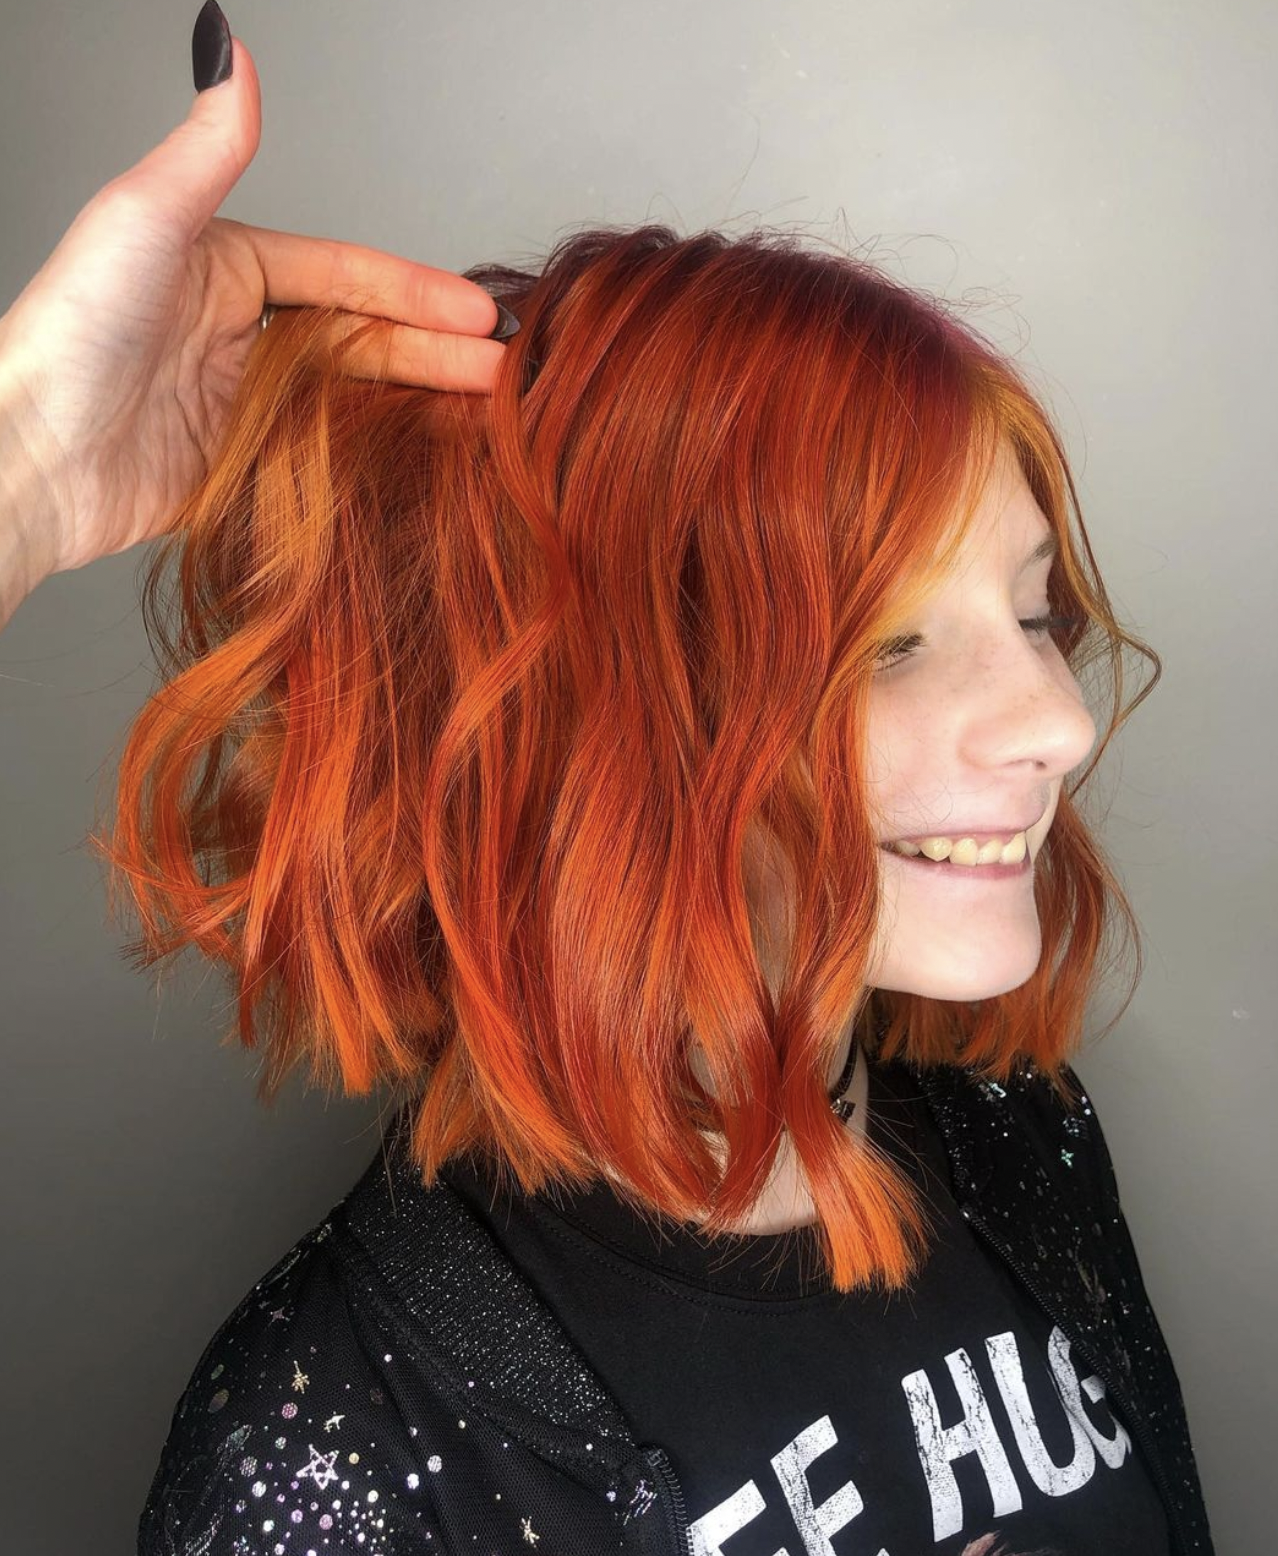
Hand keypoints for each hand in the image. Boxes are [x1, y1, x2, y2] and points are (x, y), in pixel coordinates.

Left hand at [0, 6, 510, 587]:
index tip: (478, 311)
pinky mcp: (246, 474)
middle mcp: (244, 337)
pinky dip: (382, 456)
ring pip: (357, 399)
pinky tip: (428, 456)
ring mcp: (248, 408)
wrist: (28, 457)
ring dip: (421, 402)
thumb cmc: (70, 332)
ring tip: (488, 414)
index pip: (346, 276)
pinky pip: (330, 461)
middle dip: (438, 351)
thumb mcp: (142, 220)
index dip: (415, 291)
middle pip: (364, 339)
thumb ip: (206, 147)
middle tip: (504, 369)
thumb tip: (233, 48)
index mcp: (229, 270)